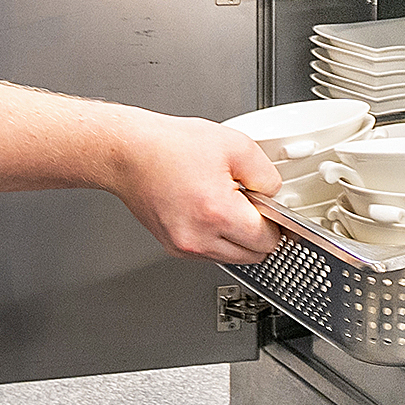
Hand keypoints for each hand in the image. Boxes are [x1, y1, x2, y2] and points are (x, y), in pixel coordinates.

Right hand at [103, 112, 287, 264]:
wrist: (128, 153)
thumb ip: (266, 175)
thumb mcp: (235, 146)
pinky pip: (209, 253)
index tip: (272, 210)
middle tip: (252, 205)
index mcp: (218, 214)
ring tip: (226, 205)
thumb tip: (273, 195)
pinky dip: (216, 239)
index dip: (275, 222)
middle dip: (259, 233)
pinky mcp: (172, 247)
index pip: (267, 240)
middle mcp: (198, 238)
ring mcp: (184, 246)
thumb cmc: (170, 147)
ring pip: (231, 258)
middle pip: (252, 256)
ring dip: (238, 239)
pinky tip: (209, 212)